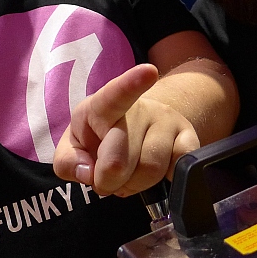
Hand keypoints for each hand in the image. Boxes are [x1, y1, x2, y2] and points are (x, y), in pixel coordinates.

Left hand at [54, 64, 199, 196]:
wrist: (138, 128)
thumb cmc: (99, 138)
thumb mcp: (72, 147)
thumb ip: (67, 162)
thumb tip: (88, 172)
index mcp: (104, 105)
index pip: (117, 94)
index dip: (131, 84)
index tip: (148, 72)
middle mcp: (140, 108)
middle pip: (121, 160)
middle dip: (110, 182)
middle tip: (108, 179)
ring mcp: (168, 122)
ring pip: (151, 169)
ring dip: (134, 185)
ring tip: (129, 178)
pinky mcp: (189, 139)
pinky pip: (178, 169)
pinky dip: (162, 182)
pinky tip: (153, 173)